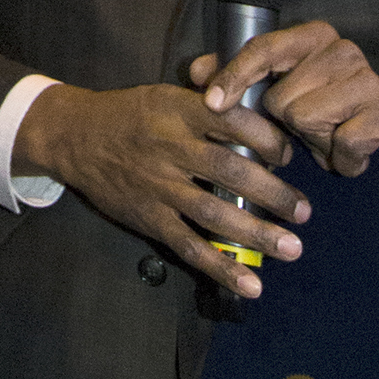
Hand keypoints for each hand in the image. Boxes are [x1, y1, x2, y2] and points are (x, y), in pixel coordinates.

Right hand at [17, 77, 309, 299]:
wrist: (74, 137)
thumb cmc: (130, 114)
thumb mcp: (165, 93)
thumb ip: (208, 99)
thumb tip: (257, 99)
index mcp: (178, 110)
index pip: (231, 120)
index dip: (266, 138)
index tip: (287, 155)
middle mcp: (170, 147)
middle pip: (230, 170)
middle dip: (273, 193)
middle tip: (304, 211)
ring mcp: (159, 186)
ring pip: (214, 212)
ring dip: (257, 233)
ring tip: (292, 248)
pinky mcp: (149, 218)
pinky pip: (189, 246)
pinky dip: (222, 268)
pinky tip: (251, 285)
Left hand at [198, 21, 378, 177]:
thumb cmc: (327, 115)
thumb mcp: (281, 92)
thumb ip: (239, 77)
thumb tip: (195, 72)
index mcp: (313, 37)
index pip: (263, 49)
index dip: (234, 76)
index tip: (211, 102)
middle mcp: (343, 49)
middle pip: (280, 98)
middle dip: (288, 123)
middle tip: (311, 127)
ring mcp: (370, 79)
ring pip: (306, 120)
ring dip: (316, 142)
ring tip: (331, 138)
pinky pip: (342, 144)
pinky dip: (343, 159)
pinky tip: (353, 153)